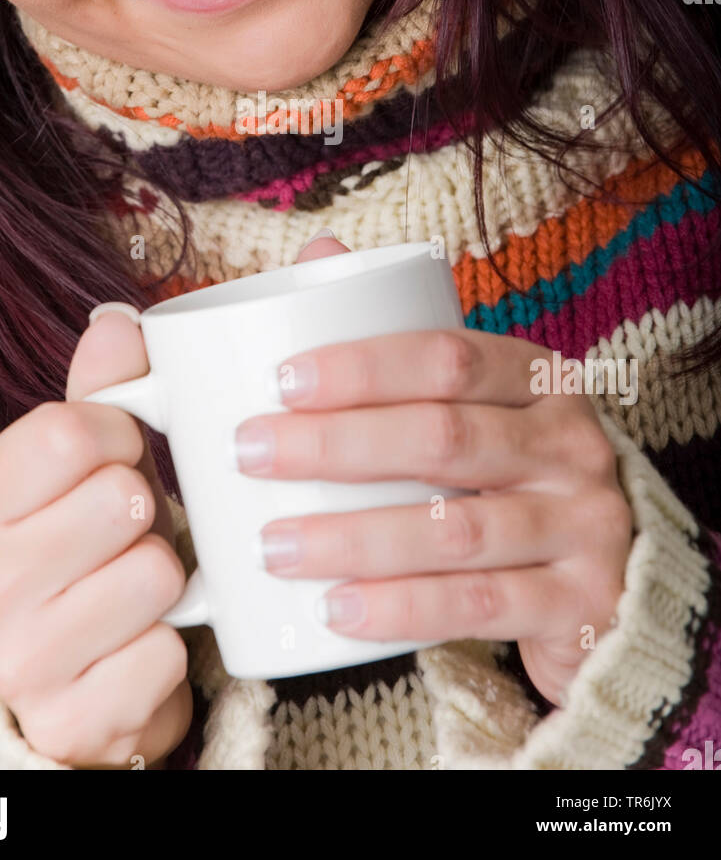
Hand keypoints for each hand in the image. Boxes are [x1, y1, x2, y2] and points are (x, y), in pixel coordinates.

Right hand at [0, 306, 192, 766]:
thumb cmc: (82, 549)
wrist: (78, 678)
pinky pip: (168, 653)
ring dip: (167, 579)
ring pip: (155, 575)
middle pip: (120, 500)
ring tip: (136, 585)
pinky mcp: (70, 722)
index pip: (68, 432)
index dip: (120, 435)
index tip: (121, 454)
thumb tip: (120, 322)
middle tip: (128, 532)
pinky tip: (139, 645)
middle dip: (147, 510)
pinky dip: (171, 646)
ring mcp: (19, 662)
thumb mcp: (81, 465)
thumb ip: (100, 391)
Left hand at [233, 236, 634, 706]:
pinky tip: (338, 609)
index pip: (448, 357)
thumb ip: (401, 340)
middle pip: (443, 437)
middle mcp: (571, 446)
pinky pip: (480, 605)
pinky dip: (403, 609)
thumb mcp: (476, 402)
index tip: (278, 380)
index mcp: (538, 380)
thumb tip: (317, 252)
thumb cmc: (510, 475)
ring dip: (353, 537)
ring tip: (274, 545)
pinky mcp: (578, 606)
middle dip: (334, 445)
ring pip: (456, 530)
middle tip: (249, 454)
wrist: (612, 580)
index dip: (361, 366)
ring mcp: (583, 527)